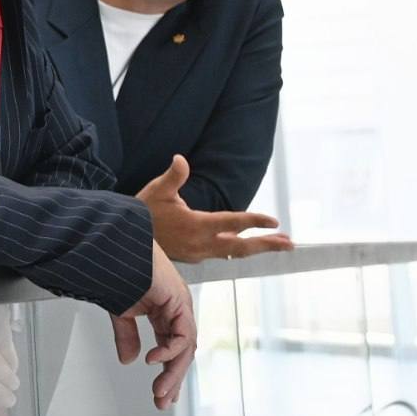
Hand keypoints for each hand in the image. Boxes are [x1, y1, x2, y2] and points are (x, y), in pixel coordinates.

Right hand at [111, 242, 195, 408]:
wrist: (116, 249)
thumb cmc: (119, 271)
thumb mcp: (122, 312)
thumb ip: (127, 336)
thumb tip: (129, 361)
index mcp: (166, 312)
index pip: (171, 349)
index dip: (167, 372)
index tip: (161, 395)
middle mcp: (177, 311)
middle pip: (182, 353)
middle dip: (172, 379)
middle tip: (162, 401)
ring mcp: (181, 306)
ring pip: (185, 348)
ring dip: (172, 372)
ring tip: (159, 390)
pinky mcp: (180, 302)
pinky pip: (182, 335)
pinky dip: (169, 350)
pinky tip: (154, 360)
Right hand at [137, 156, 293, 261]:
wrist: (127, 240)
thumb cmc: (142, 213)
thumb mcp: (157, 190)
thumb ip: (173, 175)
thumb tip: (180, 159)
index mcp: (196, 225)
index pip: (233, 222)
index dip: (255, 221)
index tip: (274, 221)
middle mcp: (201, 243)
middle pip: (241, 247)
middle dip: (267, 245)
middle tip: (289, 243)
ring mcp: (198, 252)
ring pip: (234, 253)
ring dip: (256, 248)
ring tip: (276, 245)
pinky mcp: (194, 256)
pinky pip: (222, 254)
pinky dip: (237, 249)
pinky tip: (243, 245)